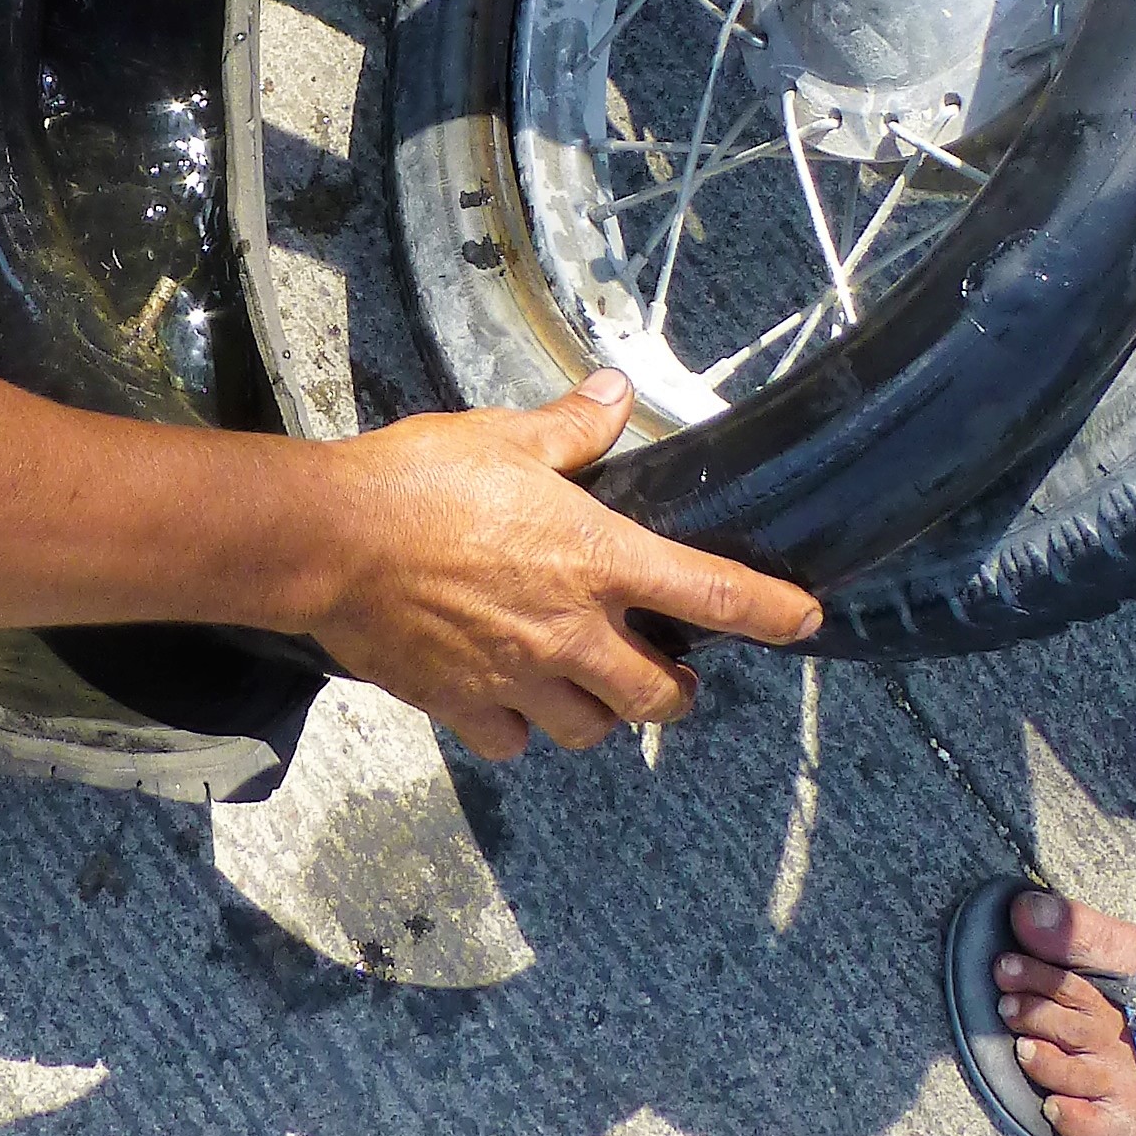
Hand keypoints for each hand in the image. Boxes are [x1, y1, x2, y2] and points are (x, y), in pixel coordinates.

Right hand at [296, 371, 820, 756]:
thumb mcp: (503, 436)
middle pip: (659, 696)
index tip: (806, 621)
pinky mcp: (464, 705)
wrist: (329, 540)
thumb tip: (615, 394)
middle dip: (674, 693)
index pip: (711, 594)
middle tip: (669, 675)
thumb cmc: (417, 479)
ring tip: (588, 686)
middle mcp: (570, 630)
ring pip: (593, 728)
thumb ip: (571, 429)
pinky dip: (522, 729)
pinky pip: (515, 741)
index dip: (772, 612)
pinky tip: (510, 700)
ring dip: (602, 713)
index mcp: (595, 557)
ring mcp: (518, 677)